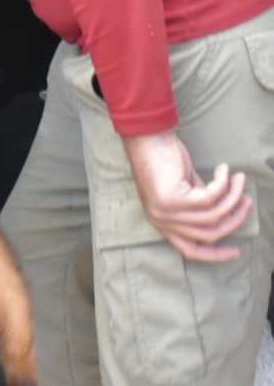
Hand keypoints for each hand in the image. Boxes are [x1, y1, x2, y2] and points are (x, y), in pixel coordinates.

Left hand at [122, 130, 252, 262]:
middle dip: (234, 219)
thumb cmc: (163, 158)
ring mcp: (166, 212)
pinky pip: (210, 198)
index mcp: (161, 223)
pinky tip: (224, 170)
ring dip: (232, 198)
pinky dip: (222, 184)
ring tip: (240, 180)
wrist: (146, 137)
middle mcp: (162, 222)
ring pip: (213, 216)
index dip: (215, 255)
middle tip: (246, 201)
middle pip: (208, 234)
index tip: (235, 251)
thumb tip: (229, 212)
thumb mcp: (182, 188)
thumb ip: (198, 204)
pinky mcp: (173, 199)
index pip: (190, 250)